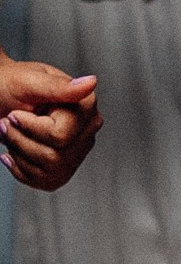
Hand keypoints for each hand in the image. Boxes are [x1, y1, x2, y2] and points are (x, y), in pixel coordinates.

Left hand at [0, 59, 99, 188]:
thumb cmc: (9, 85)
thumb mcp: (29, 82)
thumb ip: (59, 86)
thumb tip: (90, 83)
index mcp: (85, 104)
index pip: (59, 137)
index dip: (30, 129)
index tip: (15, 115)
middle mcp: (87, 127)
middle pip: (55, 156)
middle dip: (21, 142)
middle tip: (8, 124)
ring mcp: (78, 149)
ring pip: (50, 170)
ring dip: (20, 154)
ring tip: (11, 135)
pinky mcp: (66, 166)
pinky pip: (47, 181)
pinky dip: (22, 170)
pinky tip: (15, 152)